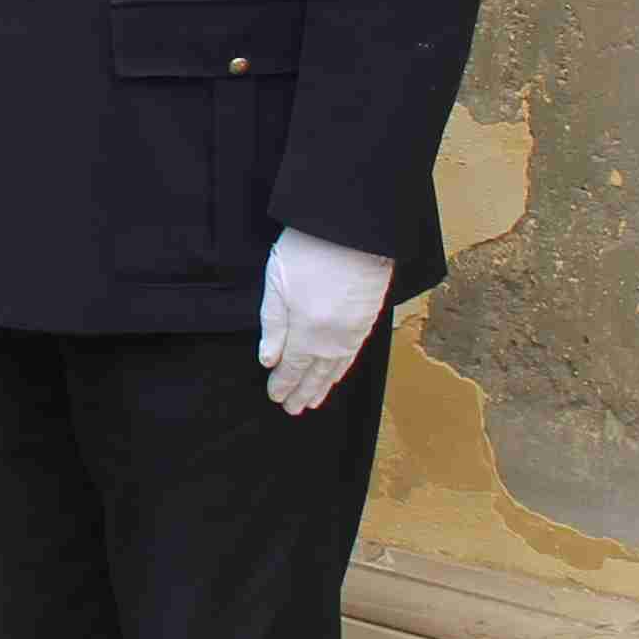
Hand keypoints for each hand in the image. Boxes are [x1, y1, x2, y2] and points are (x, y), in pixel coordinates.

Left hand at [256, 229, 394, 414]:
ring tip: (313, 400)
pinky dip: (342, 369)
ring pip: (336, 368)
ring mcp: (354, 331)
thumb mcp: (277, 285)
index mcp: (308, 332)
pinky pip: (353, 355)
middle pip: (315, 373)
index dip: (283, 384)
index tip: (275, 397)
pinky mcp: (368, 319)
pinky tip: (337, 374)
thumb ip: (273, 326)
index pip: (292, 367)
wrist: (355, 229)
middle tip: (293, 409)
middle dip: (302, 391)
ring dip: (323, 386)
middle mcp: (333, 339)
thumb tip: (269, 360)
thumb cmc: (309, 250)